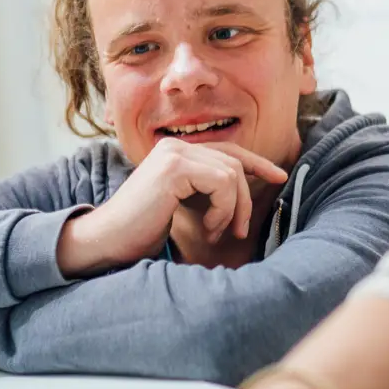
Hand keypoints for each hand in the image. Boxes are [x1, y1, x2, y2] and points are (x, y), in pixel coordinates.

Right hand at [57, 140, 287, 275]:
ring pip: (231, 174)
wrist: (108, 241)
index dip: (257, 163)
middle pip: (234, 163)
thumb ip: (206, 191)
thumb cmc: (143, 231)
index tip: (280, 176)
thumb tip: (245, 189)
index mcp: (176, 152)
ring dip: (232, 210)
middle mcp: (175, 147)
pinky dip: (223, 210)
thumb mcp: (183, 205)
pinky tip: (207, 228)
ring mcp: (174, 154)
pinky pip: (222, 183)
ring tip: (215, 232)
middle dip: (245, 199)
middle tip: (240, 231)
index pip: (227, 151)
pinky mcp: (175, 168)